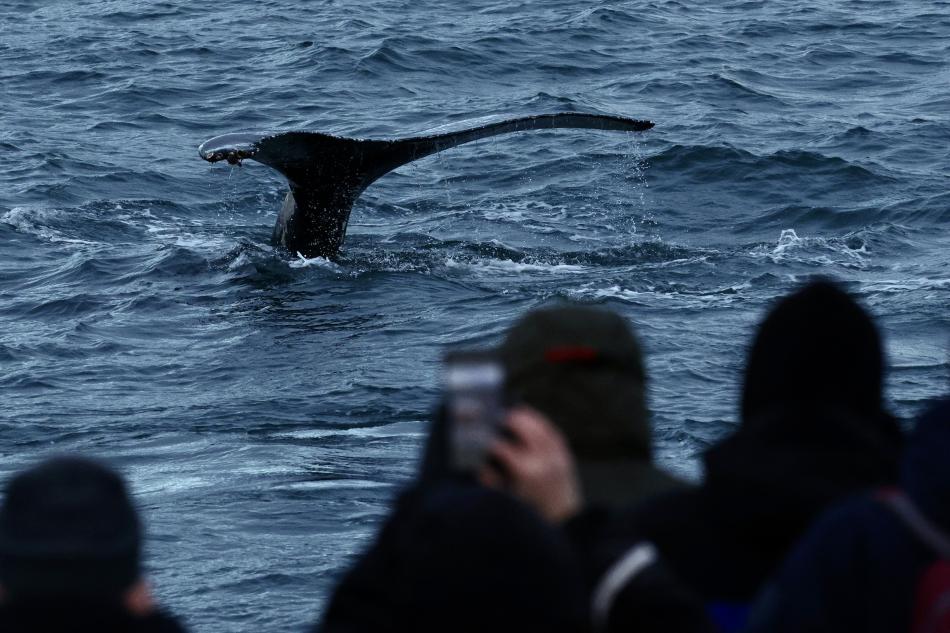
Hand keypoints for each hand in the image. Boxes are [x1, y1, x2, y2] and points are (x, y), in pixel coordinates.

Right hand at [480, 407, 582, 522]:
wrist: (563, 519)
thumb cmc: (531, 511)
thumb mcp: (507, 499)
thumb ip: (490, 480)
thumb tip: (477, 462)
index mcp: (524, 472)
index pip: (501, 445)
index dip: (487, 437)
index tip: (478, 433)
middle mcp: (541, 459)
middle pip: (522, 426)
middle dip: (506, 419)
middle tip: (493, 416)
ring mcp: (556, 454)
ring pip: (538, 424)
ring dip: (523, 415)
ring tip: (509, 412)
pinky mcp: (565, 453)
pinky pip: (552, 430)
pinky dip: (540, 422)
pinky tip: (529, 419)